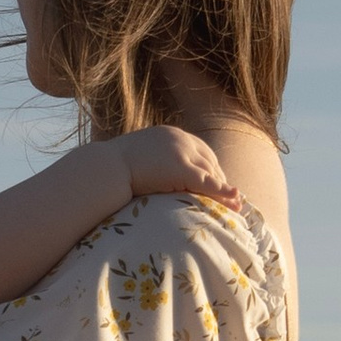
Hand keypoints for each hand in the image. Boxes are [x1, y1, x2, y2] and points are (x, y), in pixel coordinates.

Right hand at [119, 125, 238, 203]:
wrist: (104, 168)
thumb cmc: (113, 168)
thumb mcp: (138, 158)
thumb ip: (152, 162)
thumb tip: (151, 174)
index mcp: (170, 134)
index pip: (200, 151)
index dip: (212, 169)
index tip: (218, 184)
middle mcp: (180, 139)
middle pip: (210, 161)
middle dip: (222, 180)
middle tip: (232, 198)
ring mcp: (181, 151)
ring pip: (211, 172)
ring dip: (225, 189)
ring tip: (235, 206)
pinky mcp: (181, 168)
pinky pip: (208, 182)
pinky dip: (223, 191)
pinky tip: (233, 200)